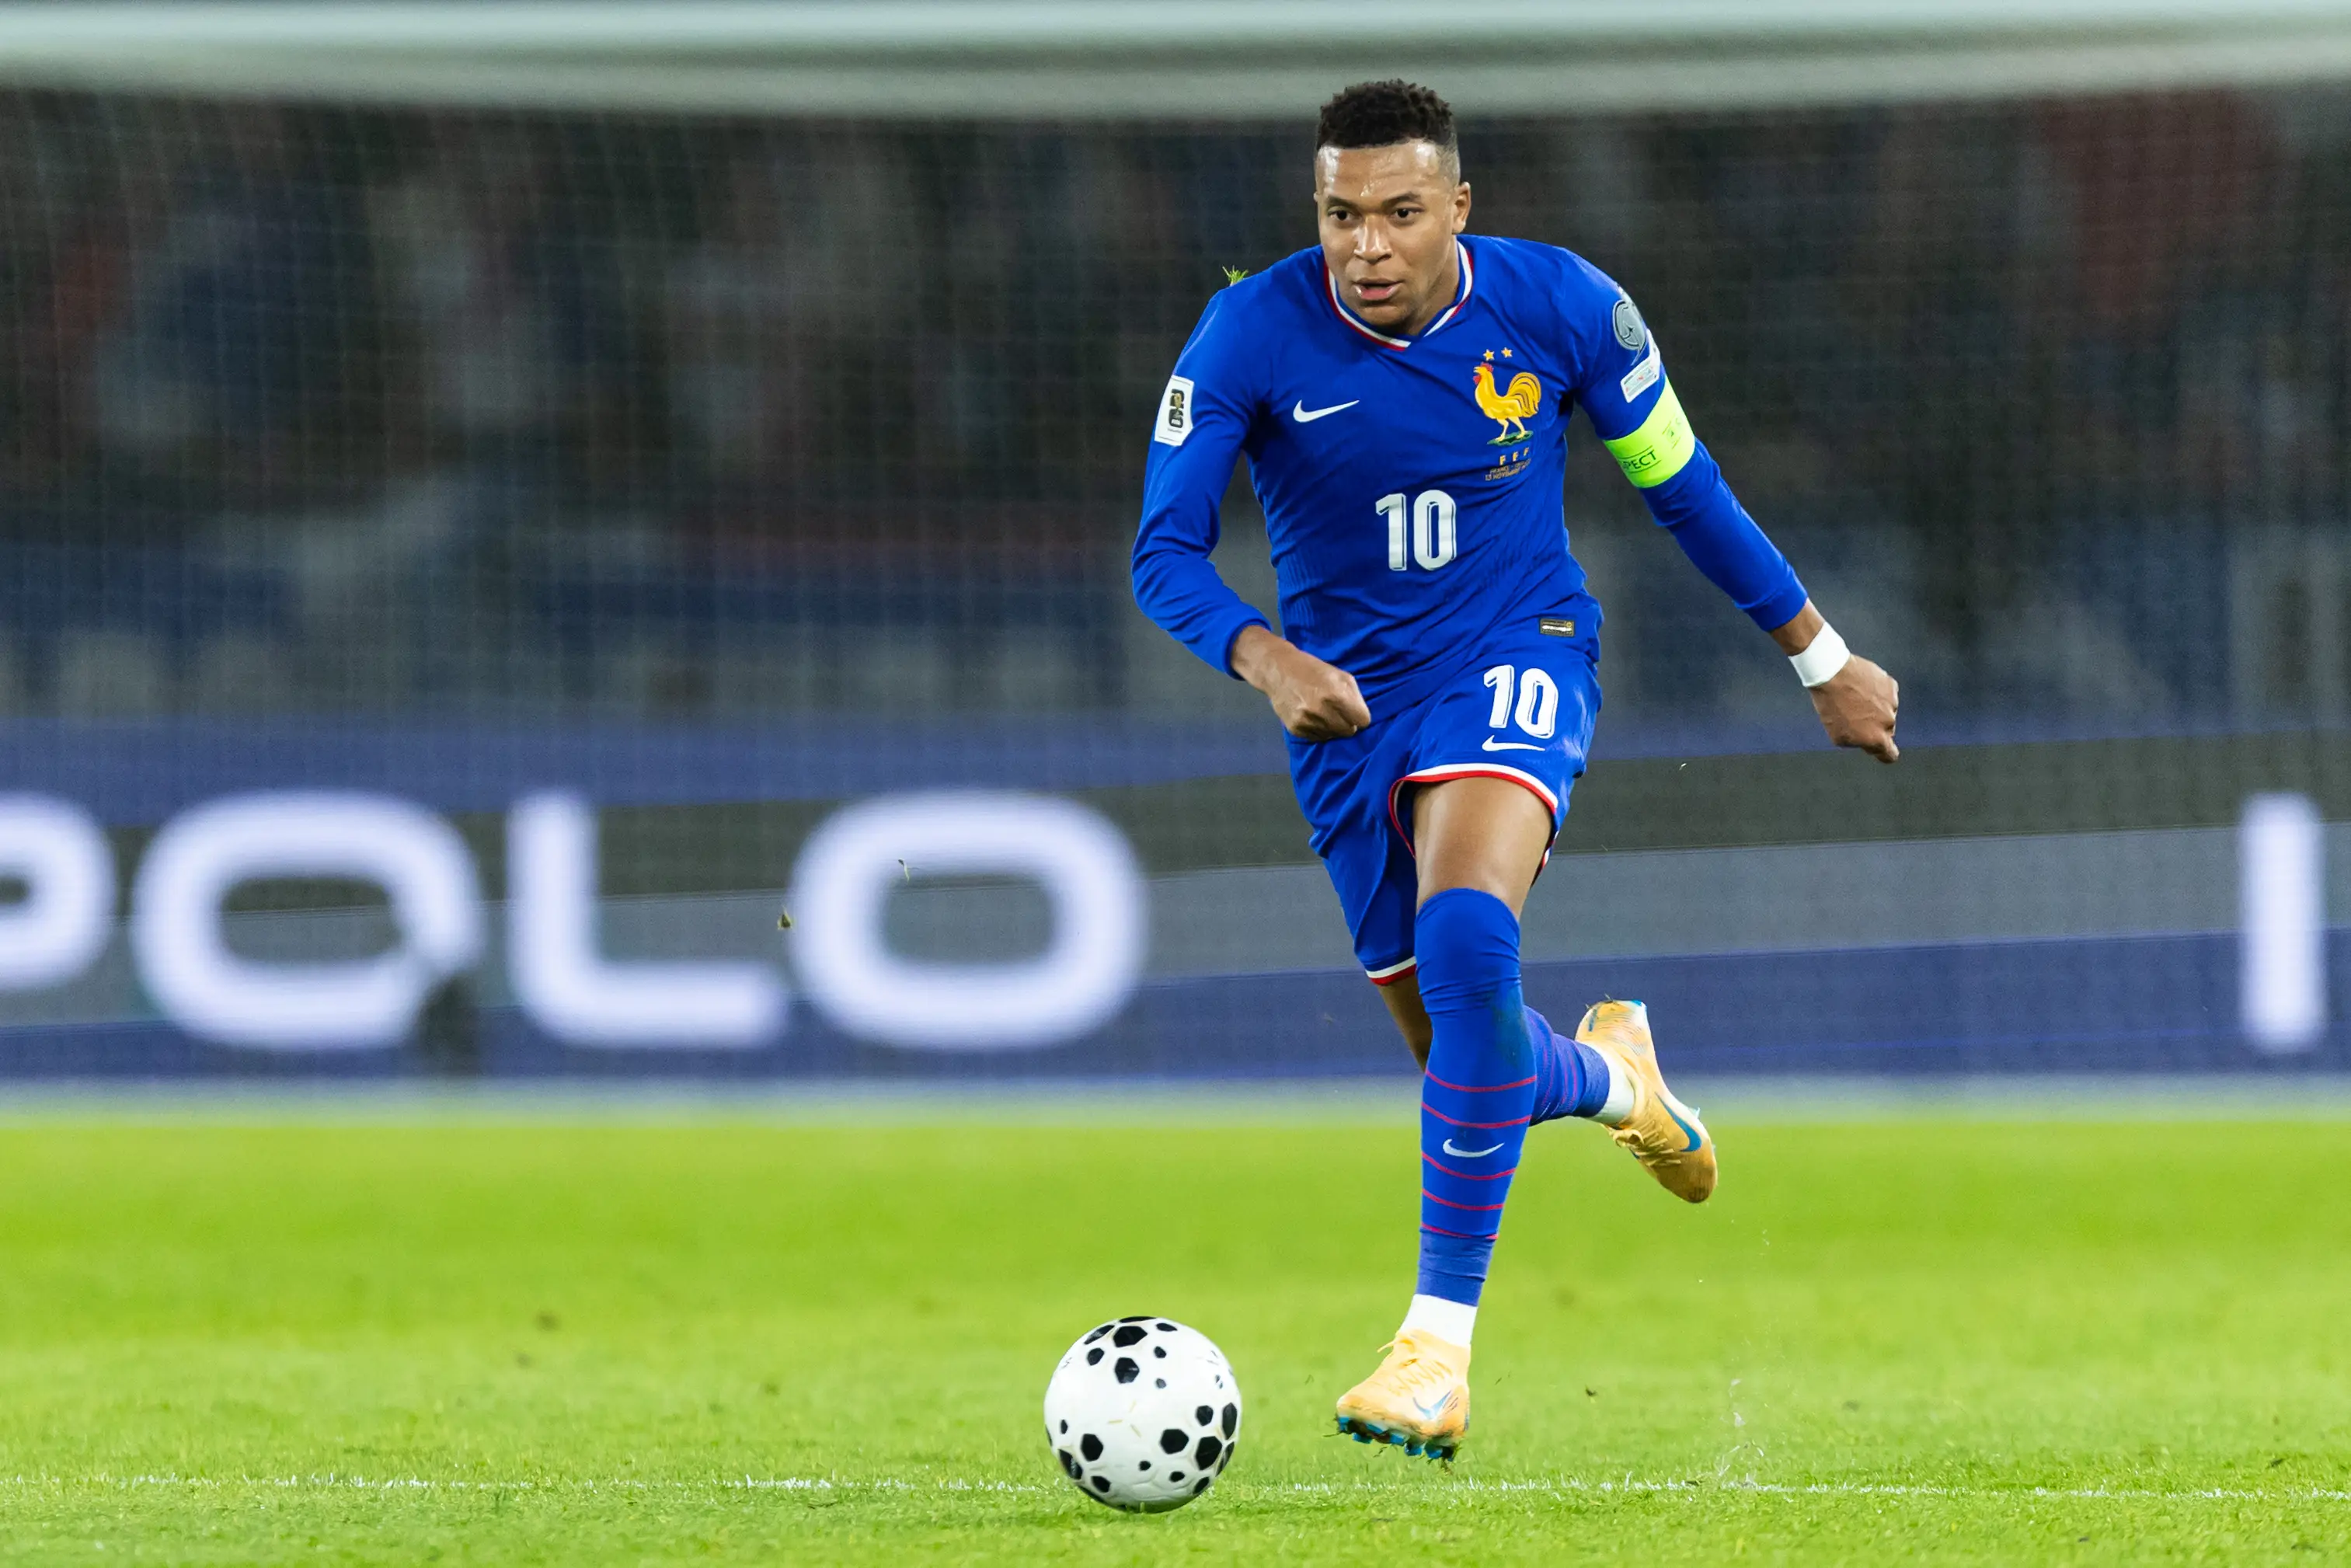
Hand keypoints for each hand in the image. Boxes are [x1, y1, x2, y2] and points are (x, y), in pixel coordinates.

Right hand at [1229, 625, 1371, 740]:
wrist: (1278, 671)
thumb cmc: (1313, 670)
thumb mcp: (1340, 675)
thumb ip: (1355, 697)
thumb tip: (1361, 719)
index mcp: (1337, 695)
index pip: (1363, 721)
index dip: (1359, 716)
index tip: (1353, 711)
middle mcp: (1323, 711)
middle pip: (1349, 731)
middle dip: (1347, 723)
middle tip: (1337, 711)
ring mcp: (1308, 721)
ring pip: (1333, 736)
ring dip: (1331, 727)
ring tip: (1322, 712)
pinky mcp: (1296, 729)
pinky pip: (1317, 738)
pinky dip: (1317, 729)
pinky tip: (1311, 716)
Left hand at [1810, 654, 1899, 762]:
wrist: (1832, 673)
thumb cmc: (1831, 705)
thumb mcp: (1837, 735)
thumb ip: (1857, 742)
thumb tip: (1865, 741)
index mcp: (1876, 738)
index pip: (1890, 755)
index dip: (1884, 753)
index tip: (1882, 750)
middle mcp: (1888, 722)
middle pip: (1886, 730)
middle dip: (1874, 726)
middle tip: (1855, 715)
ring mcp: (1892, 703)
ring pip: (1886, 710)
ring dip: (1875, 707)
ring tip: (1854, 698)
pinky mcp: (1891, 685)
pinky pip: (1886, 693)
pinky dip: (1876, 692)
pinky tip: (1861, 686)